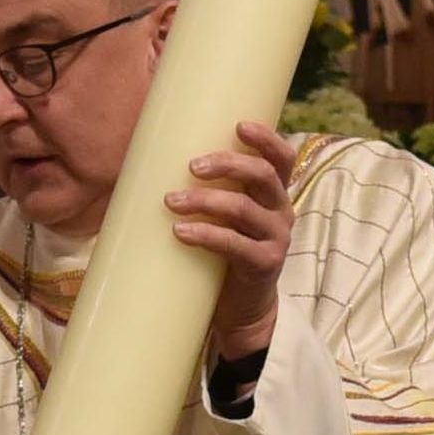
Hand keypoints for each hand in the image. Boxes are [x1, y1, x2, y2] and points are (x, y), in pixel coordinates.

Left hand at [165, 121, 299, 361]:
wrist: (243, 309)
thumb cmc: (225, 253)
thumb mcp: (226, 218)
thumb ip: (211, 191)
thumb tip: (151, 161)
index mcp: (274, 194)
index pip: (282, 158)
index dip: (266, 138)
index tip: (239, 125)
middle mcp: (281, 211)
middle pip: (263, 175)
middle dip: (227, 164)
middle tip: (192, 166)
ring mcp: (276, 238)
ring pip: (244, 208)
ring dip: (205, 200)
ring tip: (171, 200)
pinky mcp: (265, 264)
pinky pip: (235, 245)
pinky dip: (206, 234)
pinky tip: (180, 231)